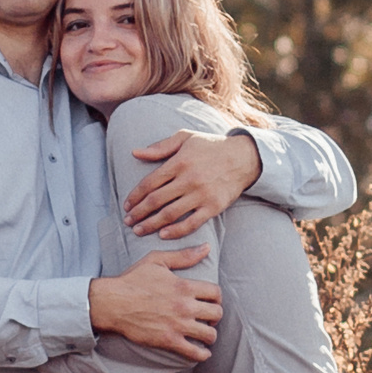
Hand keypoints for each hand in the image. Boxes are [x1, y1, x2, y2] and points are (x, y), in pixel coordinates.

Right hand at [90, 250, 221, 360]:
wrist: (113, 303)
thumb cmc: (133, 280)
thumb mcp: (157, 261)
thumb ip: (183, 256)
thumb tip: (206, 247)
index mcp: (184, 286)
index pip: (215, 293)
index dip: (216, 298)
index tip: (211, 301)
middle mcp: (185, 306)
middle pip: (216, 314)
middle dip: (215, 316)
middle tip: (208, 318)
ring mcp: (178, 325)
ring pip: (209, 334)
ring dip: (210, 335)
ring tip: (204, 334)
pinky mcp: (168, 341)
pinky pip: (194, 352)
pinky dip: (202, 354)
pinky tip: (202, 353)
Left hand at [124, 125, 261, 237]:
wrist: (245, 157)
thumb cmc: (211, 146)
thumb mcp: (185, 138)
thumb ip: (160, 146)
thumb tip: (135, 153)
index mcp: (179, 161)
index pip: (150, 182)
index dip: (135, 196)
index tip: (126, 205)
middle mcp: (189, 179)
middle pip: (156, 200)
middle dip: (139, 213)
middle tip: (128, 221)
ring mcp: (201, 194)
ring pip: (170, 214)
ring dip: (151, 224)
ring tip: (139, 230)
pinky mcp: (213, 207)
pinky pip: (191, 223)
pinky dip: (176, 231)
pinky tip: (163, 235)